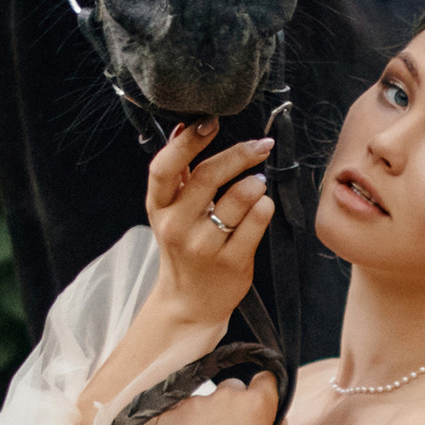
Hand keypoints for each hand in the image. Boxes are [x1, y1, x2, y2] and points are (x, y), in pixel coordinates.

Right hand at [148, 126, 273, 335]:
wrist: (189, 302)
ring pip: (240, 196)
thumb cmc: (183, 247)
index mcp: (159, 207)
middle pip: (209, 176)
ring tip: (258, 184)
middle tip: (260, 146)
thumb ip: (178, 173)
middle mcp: (177, 226)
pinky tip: (261, 207)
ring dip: (255, 183)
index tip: (210, 122)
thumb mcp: (170, 212)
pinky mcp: (232, 262)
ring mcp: (204, 246)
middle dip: (240, 154)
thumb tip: (183, 127)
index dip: (186, 142)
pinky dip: (265, 206)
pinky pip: (258, 221)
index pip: (165, 167)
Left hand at [150, 373, 283, 424]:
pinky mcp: (167, 417)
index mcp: (256, 405)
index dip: (263, 393)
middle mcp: (225, 397)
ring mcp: (193, 405)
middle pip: (232, 388)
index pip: (265, 380)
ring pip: (203, 402)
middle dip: (233, 405)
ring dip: (205, 417)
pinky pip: (178, 414)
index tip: (259, 406)